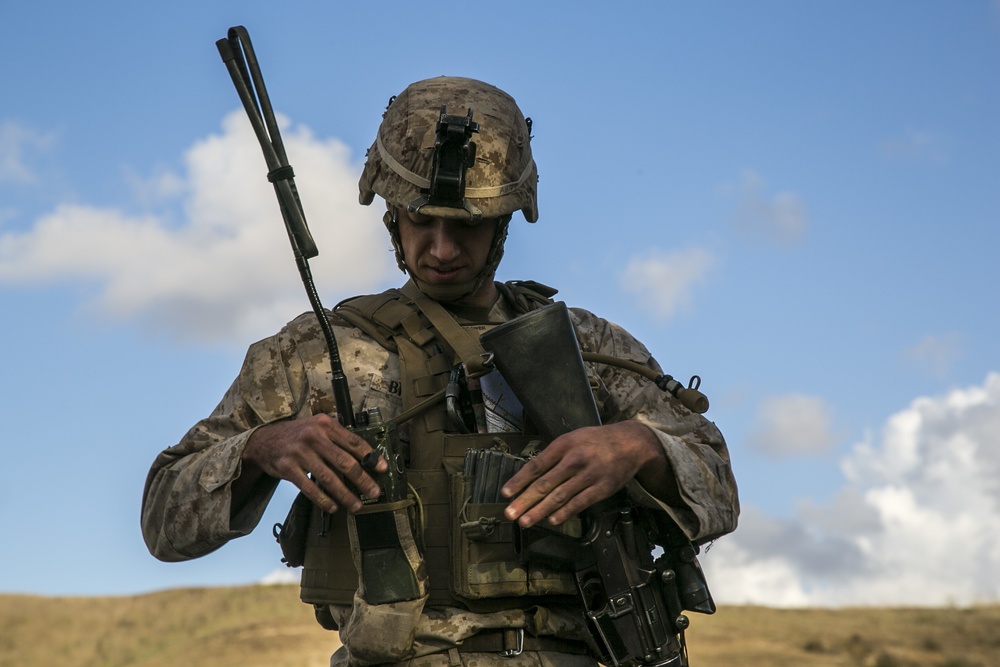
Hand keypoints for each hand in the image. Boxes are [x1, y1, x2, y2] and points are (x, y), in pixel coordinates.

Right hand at [240, 414, 386, 513]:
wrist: (264, 440)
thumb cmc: (298, 435)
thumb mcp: (318, 427)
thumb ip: (338, 438)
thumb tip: (366, 459)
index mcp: (325, 424)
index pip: (354, 441)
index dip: (371, 456)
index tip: (383, 469)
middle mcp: (313, 436)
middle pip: (344, 462)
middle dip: (363, 479)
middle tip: (374, 492)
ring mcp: (300, 452)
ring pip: (328, 478)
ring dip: (345, 494)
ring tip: (357, 505)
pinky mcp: (288, 468)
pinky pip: (309, 488)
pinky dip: (323, 499)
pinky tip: (333, 506)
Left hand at [501, 420, 666, 527]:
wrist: (631, 443)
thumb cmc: (596, 441)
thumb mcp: (573, 438)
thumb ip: (554, 455)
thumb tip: (531, 475)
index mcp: (564, 445)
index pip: (536, 465)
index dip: (519, 480)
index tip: (505, 493)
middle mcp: (574, 460)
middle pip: (545, 484)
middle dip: (524, 501)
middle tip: (510, 514)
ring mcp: (589, 475)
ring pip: (560, 496)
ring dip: (540, 511)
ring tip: (525, 522)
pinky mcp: (602, 489)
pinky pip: (579, 503)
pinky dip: (564, 513)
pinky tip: (552, 521)